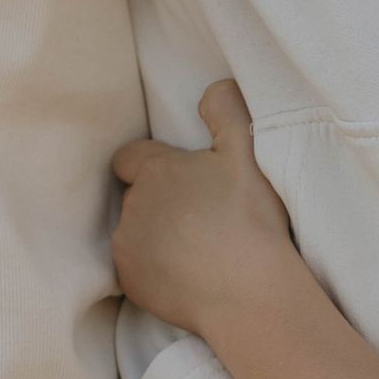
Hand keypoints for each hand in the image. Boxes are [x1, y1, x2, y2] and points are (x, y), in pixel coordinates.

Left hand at [110, 82, 301, 334]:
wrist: (249, 291)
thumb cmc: (250, 219)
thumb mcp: (247, 152)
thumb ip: (227, 111)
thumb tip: (213, 88)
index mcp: (156, 170)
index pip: (130, 158)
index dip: (150, 165)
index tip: (179, 180)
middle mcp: (132, 205)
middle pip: (137, 198)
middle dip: (161, 203)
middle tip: (203, 218)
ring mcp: (127, 245)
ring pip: (135, 233)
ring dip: (157, 236)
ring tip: (199, 250)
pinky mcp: (130, 282)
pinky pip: (135, 270)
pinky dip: (154, 271)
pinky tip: (188, 276)